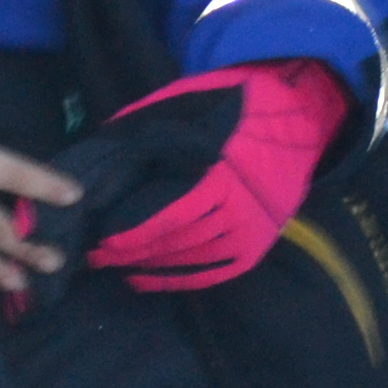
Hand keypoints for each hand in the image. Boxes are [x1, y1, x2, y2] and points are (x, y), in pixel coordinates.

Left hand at [49, 58, 354, 292]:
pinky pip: (209, 273)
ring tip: (113, 264)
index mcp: (220, 174)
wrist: (294, 122)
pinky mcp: (253, 249)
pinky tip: (143, 278)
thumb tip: (101, 163)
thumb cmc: (228, 110)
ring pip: (187, 259)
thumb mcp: (183, 109)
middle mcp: (237, 210)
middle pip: (174, 240)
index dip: (130, 230)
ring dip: (147, 265)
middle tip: (94, 255)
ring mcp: (248, 234)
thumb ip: (145, 137)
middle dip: (129, 250)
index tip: (99, 237)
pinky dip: (174, 278)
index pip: (168, 213)